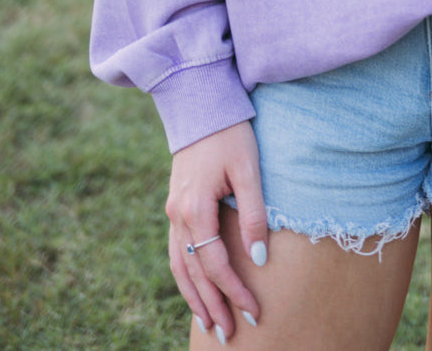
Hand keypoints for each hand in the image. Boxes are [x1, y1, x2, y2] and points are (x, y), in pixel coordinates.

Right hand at [166, 120, 267, 340]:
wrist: (201, 104)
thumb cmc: (231, 134)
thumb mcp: (249, 169)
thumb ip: (253, 213)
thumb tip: (259, 257)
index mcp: (196, 208)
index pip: (215, 264)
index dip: (234, 291)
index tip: (253, 311)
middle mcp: (178, 215)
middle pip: (193, 273)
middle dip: (212, 305)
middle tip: (230, 334)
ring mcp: (172, 211)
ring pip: (179, 265)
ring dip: (194, 297)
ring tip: (210, 323)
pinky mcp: (175, 205)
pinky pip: (176, 250)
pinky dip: (184, 275)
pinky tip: (195, 289)